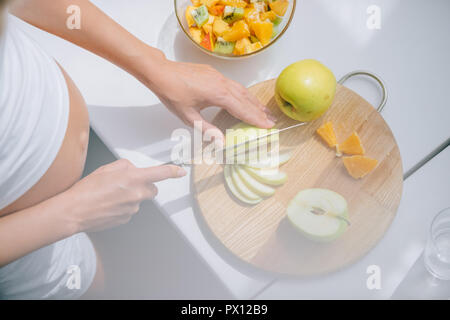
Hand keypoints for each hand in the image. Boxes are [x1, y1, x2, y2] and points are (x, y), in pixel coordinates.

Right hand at [63, 159, 185, 231]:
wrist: (75, 211)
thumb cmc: (87, 189)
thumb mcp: (107, 169)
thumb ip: (125, 167)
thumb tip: (132, 170)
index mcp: (133, 178)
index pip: (160, 173)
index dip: (172, 171)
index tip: (180, 171)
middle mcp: (136, 194)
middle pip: (152, 189)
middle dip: (145, 185)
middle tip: (127, 184)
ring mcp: (132, 208)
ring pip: (139, 200)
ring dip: (130, 196)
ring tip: (110, 195)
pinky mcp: (126, 219)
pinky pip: (130, 210)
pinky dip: (122, 206)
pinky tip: (108, 205)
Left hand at [144, 59, 276, 140]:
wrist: (161, 72)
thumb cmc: (172, 93)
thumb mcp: (188, 117)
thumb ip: (207, 130)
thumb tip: (221, 143)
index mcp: (218, 94)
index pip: (242, 109)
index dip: (256, 119)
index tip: (268, 126)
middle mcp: (222, 83)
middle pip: (246, 99)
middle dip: (260, 111)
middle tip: (272, 121)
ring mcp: (219, 76)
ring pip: (242, 90)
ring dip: (254, 101)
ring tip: (264, 111)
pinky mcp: (214, 73)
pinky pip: (234, 85)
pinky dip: (244, 94)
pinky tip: (246, 99)